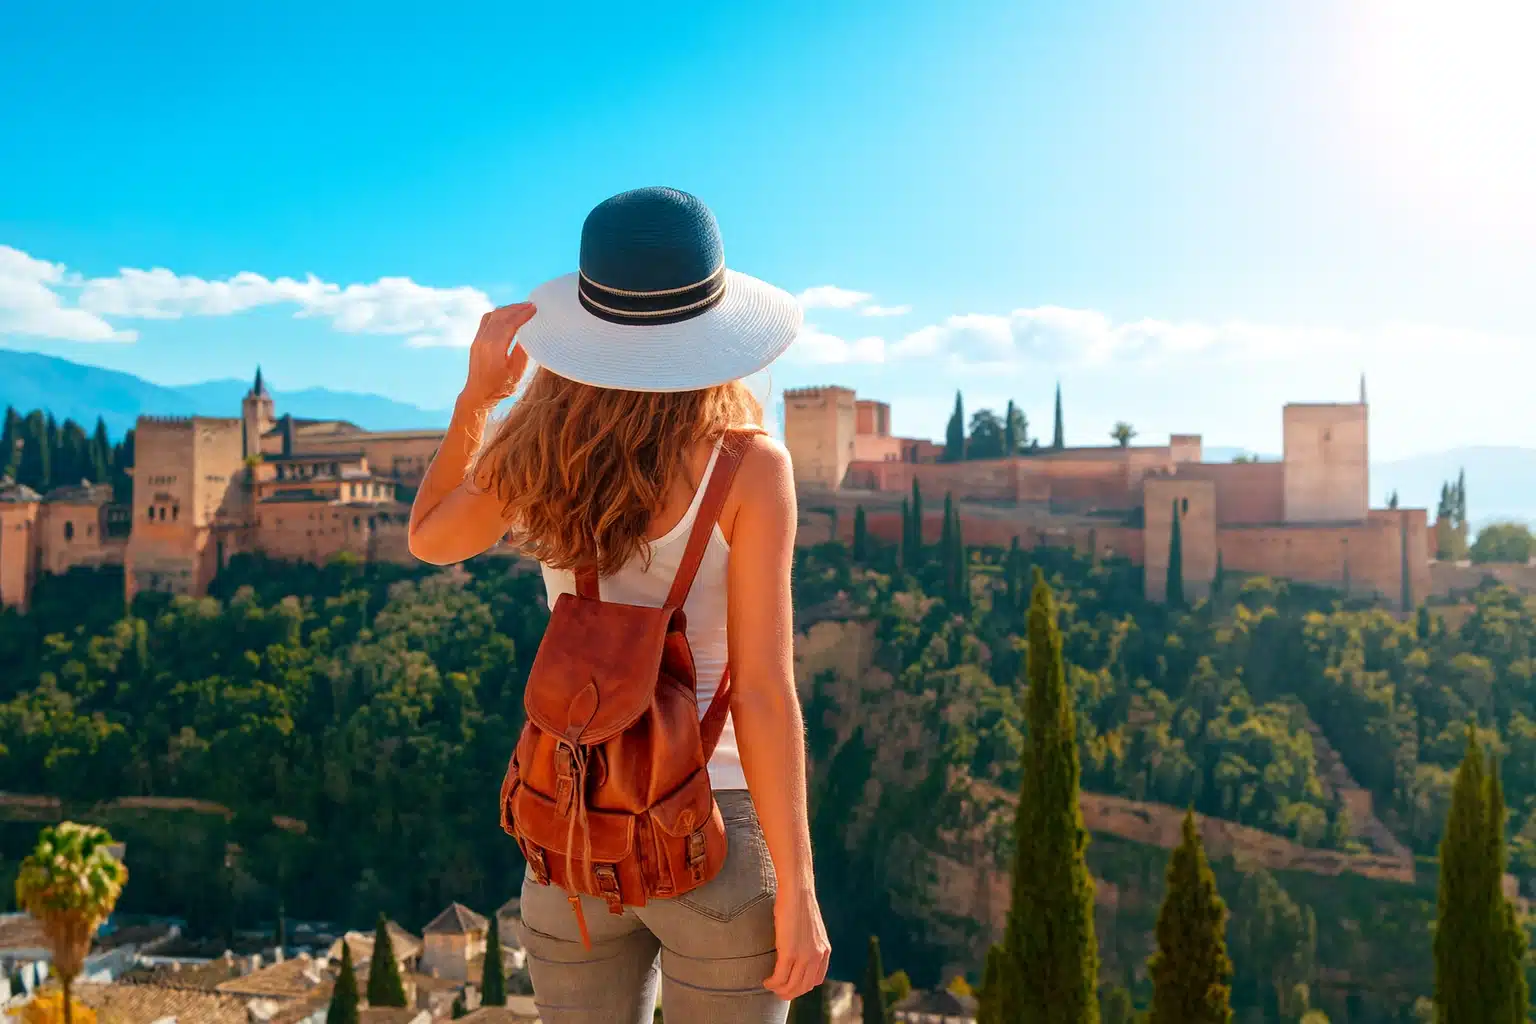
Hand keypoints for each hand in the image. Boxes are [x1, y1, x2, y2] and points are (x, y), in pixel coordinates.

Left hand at [461, 302, 535, 408]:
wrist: (478, 395)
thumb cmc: (500, 388)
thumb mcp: (516, 373)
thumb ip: (522, 353)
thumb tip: (527, 335)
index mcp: (494, 348)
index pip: (510, 324)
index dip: (523, 314)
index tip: (535, 308)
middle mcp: (483, 340)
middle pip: (500, 315)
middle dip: (516, 308)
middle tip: (531, 304)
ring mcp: (478, 339)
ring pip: (492, 315)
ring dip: (507, 309)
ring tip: (521, 307)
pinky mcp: (476, 341)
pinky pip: (486, 320)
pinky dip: (498, 314)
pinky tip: (507, 315)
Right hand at [763, 885, 830, 1000]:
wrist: (797, 890)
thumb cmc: (800, 904)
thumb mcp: (811, 928)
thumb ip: (809, 943)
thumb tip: (799, 951)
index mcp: (824, 951)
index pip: (815, 981)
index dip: (801, 987)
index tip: (789, 984)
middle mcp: (817, 956)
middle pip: (803, 987)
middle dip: (789, 993)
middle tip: (777, 990)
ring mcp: (805, 956)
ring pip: (791, 986)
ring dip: (779, 990)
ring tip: (770, 985)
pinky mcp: (790, 952)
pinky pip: (780, 978)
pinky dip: (772, 983)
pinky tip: (766, 980)